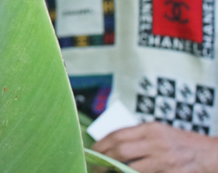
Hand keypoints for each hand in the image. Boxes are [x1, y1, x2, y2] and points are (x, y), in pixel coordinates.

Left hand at [92, 122, 217, 172]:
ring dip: (115, 172)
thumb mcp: (160, 132)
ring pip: (131, 168)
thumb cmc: (182, 143)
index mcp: (151, 129)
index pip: (118, 134)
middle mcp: (156, 143)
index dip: (101, 143)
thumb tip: (112, 143)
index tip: (91, 150)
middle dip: (103, 158)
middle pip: (121, 150)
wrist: (212, 154)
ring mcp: (164, 161)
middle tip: (94, 165)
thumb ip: (138, 136)